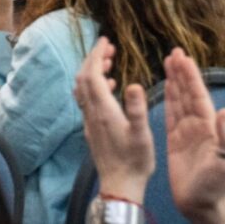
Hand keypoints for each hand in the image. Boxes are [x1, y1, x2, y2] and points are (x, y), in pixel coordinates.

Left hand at [74, 37, 154, 204]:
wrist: (120, 185)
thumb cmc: (134, 160)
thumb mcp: (141, 134)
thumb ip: (136, 108)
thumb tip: (132, 83)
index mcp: (103, 110)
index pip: (92, 75)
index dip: (95, 55)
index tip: (104, 40)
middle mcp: (92, 113)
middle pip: (84, 78)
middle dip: (92, 59)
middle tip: (108, 48)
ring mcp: (90, 121)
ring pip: (83, 89)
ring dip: (92, 72)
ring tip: (109, 62)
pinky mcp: (92, 128)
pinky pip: (87, 100)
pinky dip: (94, 86)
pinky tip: (110, 87)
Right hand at [164, 48, 224, 223]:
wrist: (200, 205)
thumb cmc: (214, 185)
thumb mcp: (223, 162)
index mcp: (209, 127)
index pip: (199, 96)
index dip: (191, 77)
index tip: (185, 58)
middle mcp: (198, 125)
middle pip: (188, 93)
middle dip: (182, 72)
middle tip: (175, 52)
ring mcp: (186, 131)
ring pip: (179, 100)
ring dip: (174, 81)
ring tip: (169, 62)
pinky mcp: (174, 140)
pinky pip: (170, 114)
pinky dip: (168, 99)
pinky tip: (165, 86)